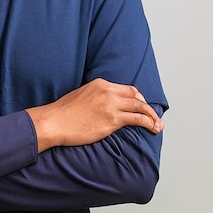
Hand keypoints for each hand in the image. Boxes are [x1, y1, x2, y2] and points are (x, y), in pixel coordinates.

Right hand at [26, 78, 163, 151]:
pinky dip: (149, 123)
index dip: (137, 98)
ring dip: (152, 116)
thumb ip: (96, 96)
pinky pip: (137, 119)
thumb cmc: (63, 113)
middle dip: (147, 106)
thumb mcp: (81, 95)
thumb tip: (104, 106)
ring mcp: (111, 105)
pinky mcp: (112, 120)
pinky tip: (153, 128)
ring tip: (158, 125)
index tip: (141, 106)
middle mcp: (108, 92)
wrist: (55, 122)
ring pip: (140, 107)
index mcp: (100, 84)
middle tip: (153, 116)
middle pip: (136, 96)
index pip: (126, 89)